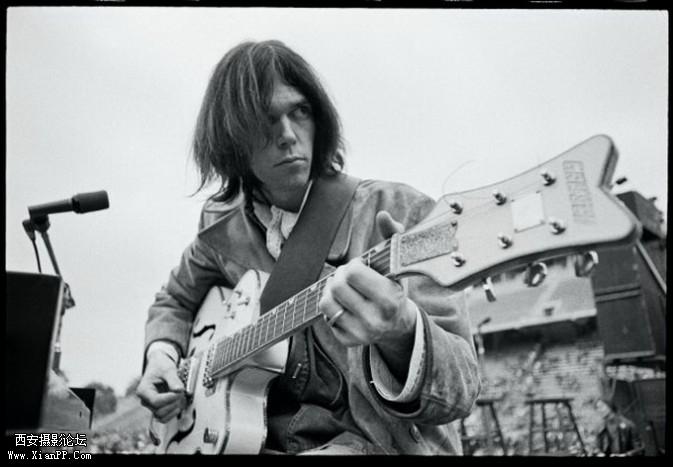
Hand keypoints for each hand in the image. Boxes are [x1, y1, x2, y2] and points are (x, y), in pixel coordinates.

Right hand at [136, 351, 185, 422]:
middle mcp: (145, 400)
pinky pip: (165, 417)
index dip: (170, 398)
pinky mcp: (158, 408)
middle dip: (173, 403)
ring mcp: (151, 405)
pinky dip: (173, 412)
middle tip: (181, 392)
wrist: (160, 365)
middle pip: (159, 411)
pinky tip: (179, 402)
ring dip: (174, 409)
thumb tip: (179, 390)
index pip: (156, 401)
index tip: (180, 391)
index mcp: (143, 390)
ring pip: (162, 417)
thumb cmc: (161, 366)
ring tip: (180, 397)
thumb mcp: (168, 369)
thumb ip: (174, 380)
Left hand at [319, 211, 416, 375]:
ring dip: (332, 289)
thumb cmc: (394, 286)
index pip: (354, 273)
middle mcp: (375, 320)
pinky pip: (325, 316)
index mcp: (390, 299)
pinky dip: (331, 306)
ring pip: (326, 301)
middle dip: (341, 275)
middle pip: (337, 286)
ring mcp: (360, 333)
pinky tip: (344, 305)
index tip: (361, 267)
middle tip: (350, 276)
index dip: (354, 265)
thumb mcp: (398, 263)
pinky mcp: (348, 341)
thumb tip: (383, 215)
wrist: (399, 325)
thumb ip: (392, 235)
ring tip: (344, 288)